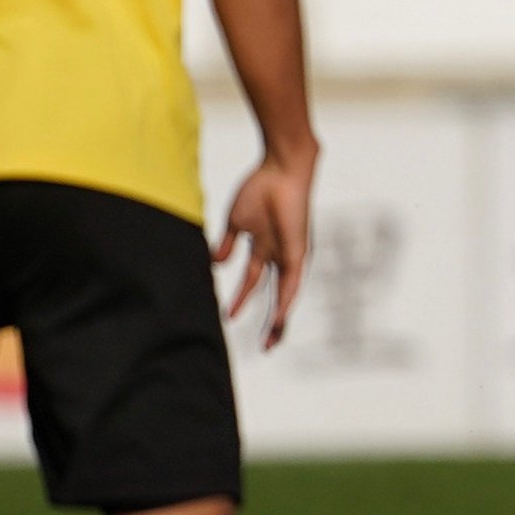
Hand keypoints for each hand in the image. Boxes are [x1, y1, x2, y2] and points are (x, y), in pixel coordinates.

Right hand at [214, 149, 315, 347]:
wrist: (279, 169)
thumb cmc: (259, 188)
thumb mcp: (236, 221)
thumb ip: (228, 243)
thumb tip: (216, 263)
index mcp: (264, 248)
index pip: (253, 282)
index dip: (242, 300)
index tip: (230, 318)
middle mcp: (278, 255)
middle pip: (275, 295)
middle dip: (269, 320)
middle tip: (266, 345)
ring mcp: (289, 254)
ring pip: (286, 294)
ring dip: (279, 318)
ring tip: (272, 341)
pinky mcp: (298, 251)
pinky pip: (293, 281)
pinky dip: (287, 300)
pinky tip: (281, 318)